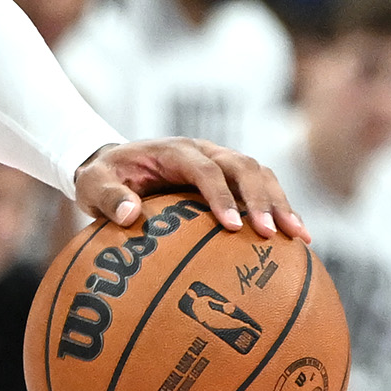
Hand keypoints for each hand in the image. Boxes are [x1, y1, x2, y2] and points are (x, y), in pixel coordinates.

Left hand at [72, 137, 303, 239]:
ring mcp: (220, 161)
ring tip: (297, 237)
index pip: (205, 170)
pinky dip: (279, 207)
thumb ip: (109, 197)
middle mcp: (204, 150)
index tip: (233, 227)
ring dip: (280, 202)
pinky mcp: (228, 177)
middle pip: (243, 166)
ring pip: (259, 173)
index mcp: (175, 151)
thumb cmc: (103, 178)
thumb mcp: (93, 184)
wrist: (113, 165)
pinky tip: (294, 239)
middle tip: (273, 233)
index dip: (221, 197)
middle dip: (262, 199)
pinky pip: (260, 187)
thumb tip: (131, 214)